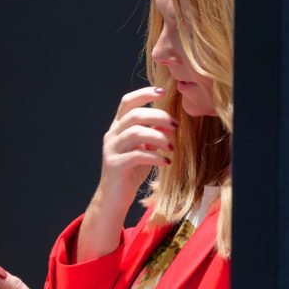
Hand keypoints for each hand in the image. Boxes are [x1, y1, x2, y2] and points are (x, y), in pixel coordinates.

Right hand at [98, 86, 177, 206]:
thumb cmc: (132, 171)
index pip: (127, 102)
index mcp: (118, 127)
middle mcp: (112, 135)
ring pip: (135, 133)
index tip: (163, 91)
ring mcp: (112, 150)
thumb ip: (154, 135)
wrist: (114, 197)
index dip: (144, 93)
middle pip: (134, 115)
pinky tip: (166, 162)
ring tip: (172, 148)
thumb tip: (169, 122)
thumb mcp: (145, 149)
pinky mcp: (115, 165)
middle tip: (176, 125)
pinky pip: (137, 155)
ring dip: (158, 137)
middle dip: (158, 116)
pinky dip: (155, 157)